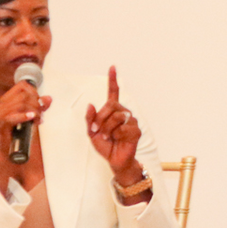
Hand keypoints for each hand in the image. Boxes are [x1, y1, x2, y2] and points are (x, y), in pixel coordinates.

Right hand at [0, 81, 49, 183]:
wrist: (13, 152)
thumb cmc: (21, 134)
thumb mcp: (33, 117)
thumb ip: (40, 107)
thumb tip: (48, 98)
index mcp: (7, 100)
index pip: (22, 86)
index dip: (35, 92)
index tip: (40, 102)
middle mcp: (2, 105)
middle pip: (24, 96)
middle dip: (36, 104)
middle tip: (40, 114)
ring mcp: (0, 115)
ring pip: (21, 104)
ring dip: (33, 111)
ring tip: (37, 120)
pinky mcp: (2, 125)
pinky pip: (13, 117)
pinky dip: (24, 117)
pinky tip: (32, 119)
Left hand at [85, 66, 143, 183]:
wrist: (114, 160)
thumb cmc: (105, 145)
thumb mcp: (91, 132)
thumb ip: (89, 119)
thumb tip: (90, 105)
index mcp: (113, 111)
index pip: (113, 92)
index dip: (112, 80)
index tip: (112, 67)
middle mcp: (123, 112)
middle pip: (111, 105)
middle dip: (100, 118)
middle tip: (97, 130)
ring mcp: (131, 121)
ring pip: (116, 116)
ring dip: (107, 128)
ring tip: (108, 136)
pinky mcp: (136, 130)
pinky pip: (123, 128)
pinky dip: (116, 135)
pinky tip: (117, 139)